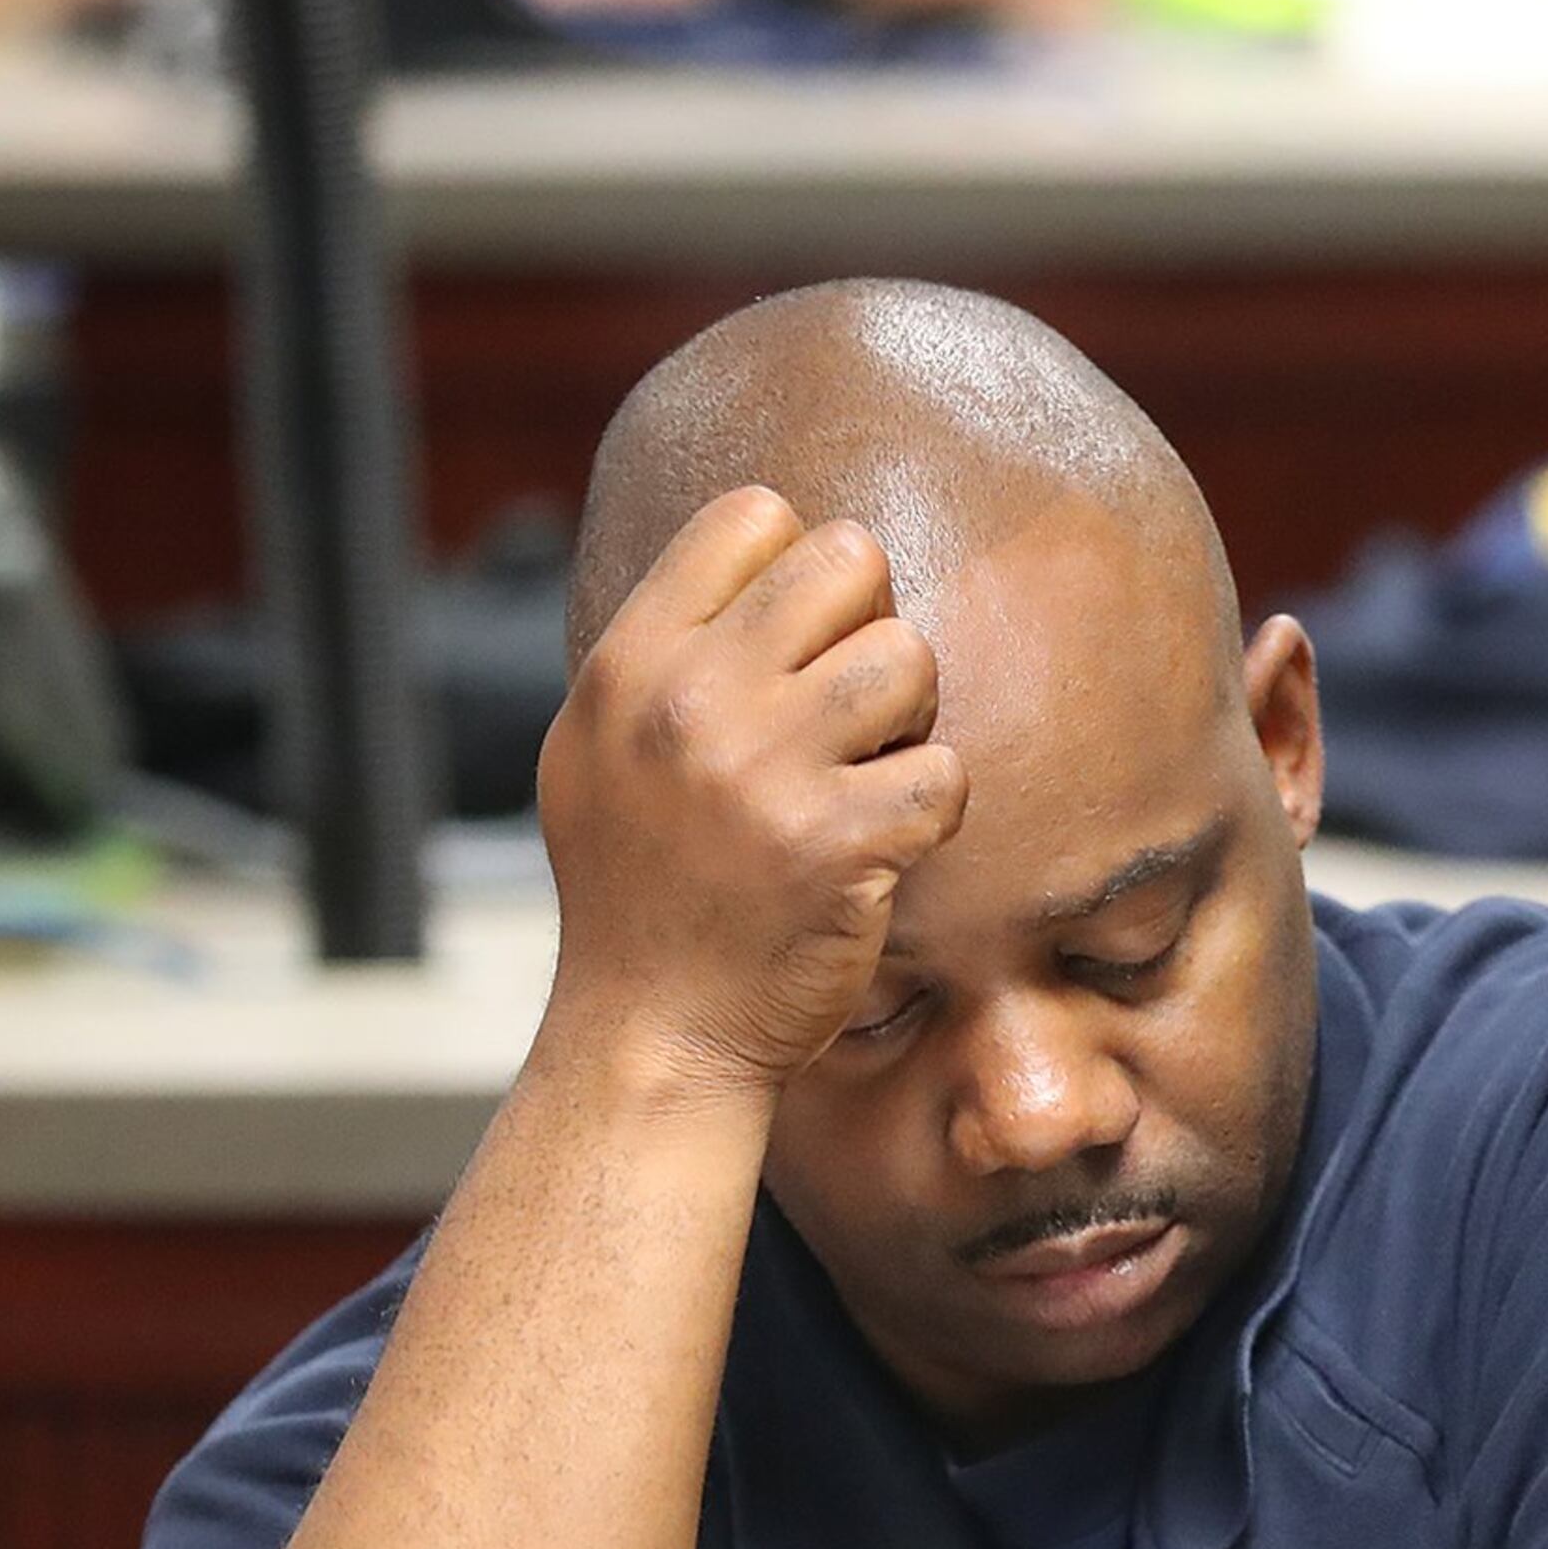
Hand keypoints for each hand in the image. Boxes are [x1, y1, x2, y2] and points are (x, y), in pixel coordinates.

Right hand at [534, 488, 966, 1107]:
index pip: (754, 516)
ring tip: (865, 775)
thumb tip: (767, 541)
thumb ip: (668, 646)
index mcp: (630, 661)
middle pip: (850, 560)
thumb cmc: (640, 889)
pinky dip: (931, 809)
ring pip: (910, 657)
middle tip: (847, 714)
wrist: (653, 1032)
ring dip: (909, 718)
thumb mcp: (601, 746)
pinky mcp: (842, 844)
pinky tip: (883, 846)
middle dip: (868, 630)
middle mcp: (692, 702)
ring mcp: (767, 772)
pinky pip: (947, 770)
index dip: (799, 572)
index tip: (794, 648)